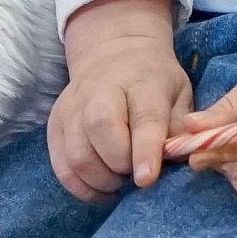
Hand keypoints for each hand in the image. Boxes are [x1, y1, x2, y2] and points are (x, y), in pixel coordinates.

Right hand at [51, 0, 192, 198]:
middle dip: (119, 165)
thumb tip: (180, 161)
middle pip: (100, 130)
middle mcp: (100, 91)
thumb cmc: (152, 80)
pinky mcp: (55, 124)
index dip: (144, 151)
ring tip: (119, 180)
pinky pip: (61, 166)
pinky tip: (101, 186)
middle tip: (135, 173)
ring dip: (101, 180)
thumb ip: (181, 128)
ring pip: (77, 154)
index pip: (143, 117)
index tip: (146, 179)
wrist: (113, 51)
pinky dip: (81, 186)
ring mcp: (72, 107)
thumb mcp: (179, 93)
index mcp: (141, 82)